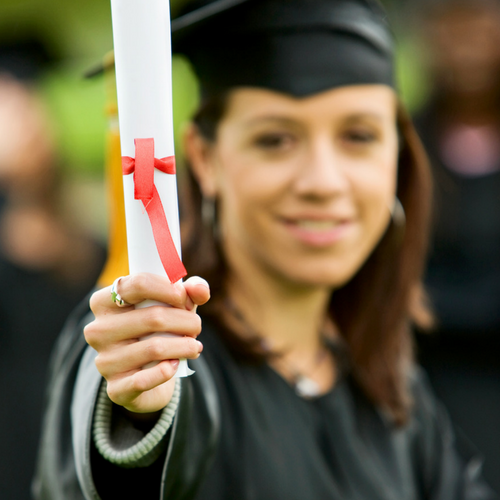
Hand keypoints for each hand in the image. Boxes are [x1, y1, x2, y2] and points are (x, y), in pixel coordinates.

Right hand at [84, 274, 209, 413]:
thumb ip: (190, 291)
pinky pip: (144, 380)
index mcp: (104, 301)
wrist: (146, 375)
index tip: (185, 299)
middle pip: (153, 317)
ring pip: (154, 348)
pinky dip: (166, 371)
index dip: (169, 289)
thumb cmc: (159, 330)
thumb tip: (201, 290)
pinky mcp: (115, 388)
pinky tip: (176, 365)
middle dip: (186, 320)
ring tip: (195, 346)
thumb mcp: (173, 305)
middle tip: (196, 325)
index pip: (138, 284)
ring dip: (185, 346)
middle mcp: (98, 330)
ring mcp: (105, 361)